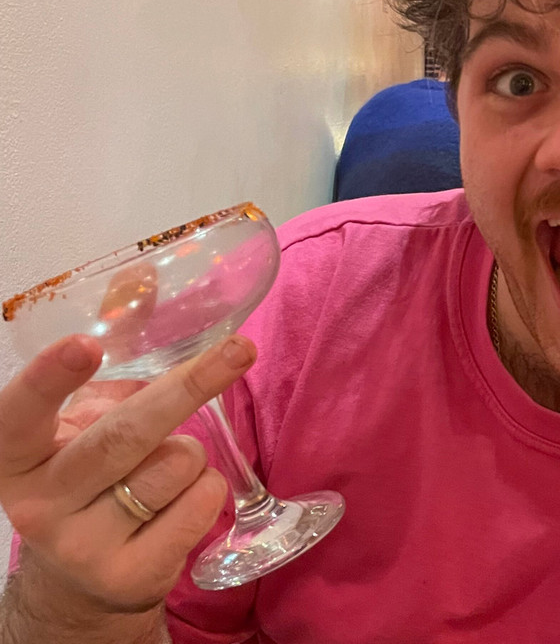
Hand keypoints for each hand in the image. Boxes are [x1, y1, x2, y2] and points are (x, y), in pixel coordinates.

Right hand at [0, 333, 254, 617]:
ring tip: (166, 466)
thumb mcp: (84, 417)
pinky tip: (177, 502)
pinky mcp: (131, 576)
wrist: (85, 579)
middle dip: (191, 386)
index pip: (20, 415)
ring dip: (192, 451)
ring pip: (176, 465)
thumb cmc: (89, 477)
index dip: (50, 380)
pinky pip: (201, 503)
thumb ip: (110, 353)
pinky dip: (207, 488)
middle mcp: (39, 503)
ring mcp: (82, 546)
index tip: (84, 344)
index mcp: (17, 456)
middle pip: (125, 435)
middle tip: (239, 350)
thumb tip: (143, 278)